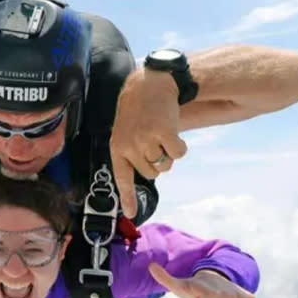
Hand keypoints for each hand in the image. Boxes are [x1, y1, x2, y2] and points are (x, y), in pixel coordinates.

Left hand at [111, 69, 187, 217]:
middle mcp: (129, 146)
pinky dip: (180, 146)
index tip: (131, 214)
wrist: (150, 84)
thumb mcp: (125, 131)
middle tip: (155, 140)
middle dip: (158, 162)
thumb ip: (131, 152)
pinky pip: (178, 154)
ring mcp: (145, 140)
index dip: (127, 197)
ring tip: (161, 132)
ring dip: (168, 152)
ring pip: (165, 165)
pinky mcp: (162, 133)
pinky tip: (172, 130)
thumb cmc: (139, 110)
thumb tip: (149, 173)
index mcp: (117, 148)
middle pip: (152, 173)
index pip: (122, 178)